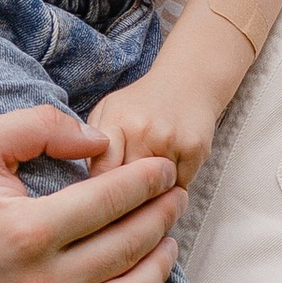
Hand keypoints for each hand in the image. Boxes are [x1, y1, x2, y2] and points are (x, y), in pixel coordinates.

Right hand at [0, 108, 181, 282]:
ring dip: (159, 273)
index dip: (146, 181)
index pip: (112, 202)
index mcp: (28, 230)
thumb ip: (41, 127)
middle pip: (126, 249)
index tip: (162, 169)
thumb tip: (100, 141)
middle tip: (173, 198)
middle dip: (160, 218)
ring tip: (168, 245)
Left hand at [89, 66, 220, 187]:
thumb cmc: (141, 103)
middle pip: (130, 188)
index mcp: (116, 121)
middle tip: (125, 199)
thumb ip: (91, 144)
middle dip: (126, 199)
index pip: (103, 172)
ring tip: (150, 180)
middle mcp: (142, 130)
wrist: (188, 81)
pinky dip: (174, 189)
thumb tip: (85, 186)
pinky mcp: (196, 150)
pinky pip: (179, 189)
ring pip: (157, 192)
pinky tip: (172, 171)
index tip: (102, 201)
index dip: (101, 193)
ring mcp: (171, 141)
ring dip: (152, 196)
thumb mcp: (108, 112)